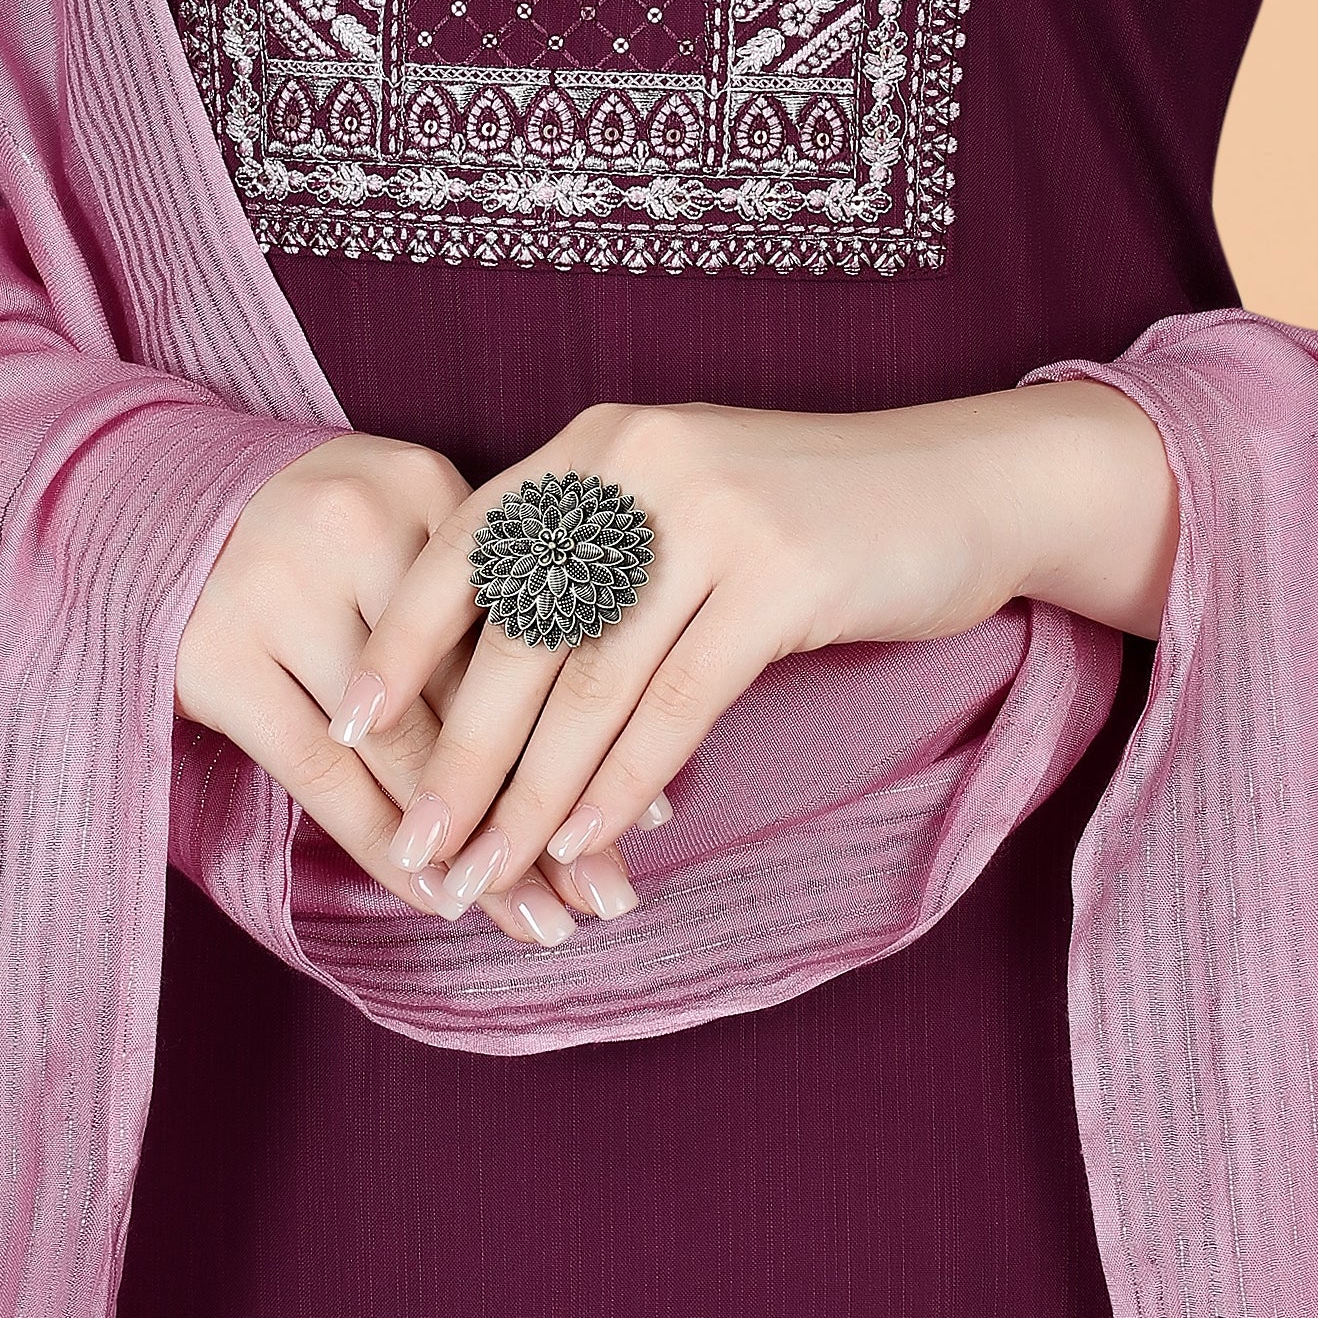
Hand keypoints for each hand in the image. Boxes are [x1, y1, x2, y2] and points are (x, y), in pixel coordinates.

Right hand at [173, 430, 642, 939]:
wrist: (153, 513)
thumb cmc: (320, 546)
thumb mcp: (408, 539)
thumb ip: (489, 613)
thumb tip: (610, 756)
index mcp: (424, 486)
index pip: (524, 629)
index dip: (589, 731)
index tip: (644, 820)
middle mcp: (355, 526)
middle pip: (474, 695)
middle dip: (543, 807)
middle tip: (606, 899)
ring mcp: (280, 590)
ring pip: (404, 748)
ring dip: (474, 848)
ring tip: (538, 922)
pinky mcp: (220, 660)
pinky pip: (324, 777)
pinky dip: (386, 845)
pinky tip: (437, 897)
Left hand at [330, 381, 1179, 932]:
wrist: (964, 486)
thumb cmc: (809, 515)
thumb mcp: (682, 508)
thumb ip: (593, 563)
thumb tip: (487, 687)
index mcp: (598, 444)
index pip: (469, 547)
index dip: (404, 642)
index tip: (352, 725)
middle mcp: (639, 463)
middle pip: (519, 632)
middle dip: (458, 755)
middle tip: (418, 846)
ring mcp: (711, 514)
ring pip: (591, 684)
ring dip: (531, 797)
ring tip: (489, 873)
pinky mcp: (781, 576)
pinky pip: (675, 705)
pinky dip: (623, 787)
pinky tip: (591, 845)